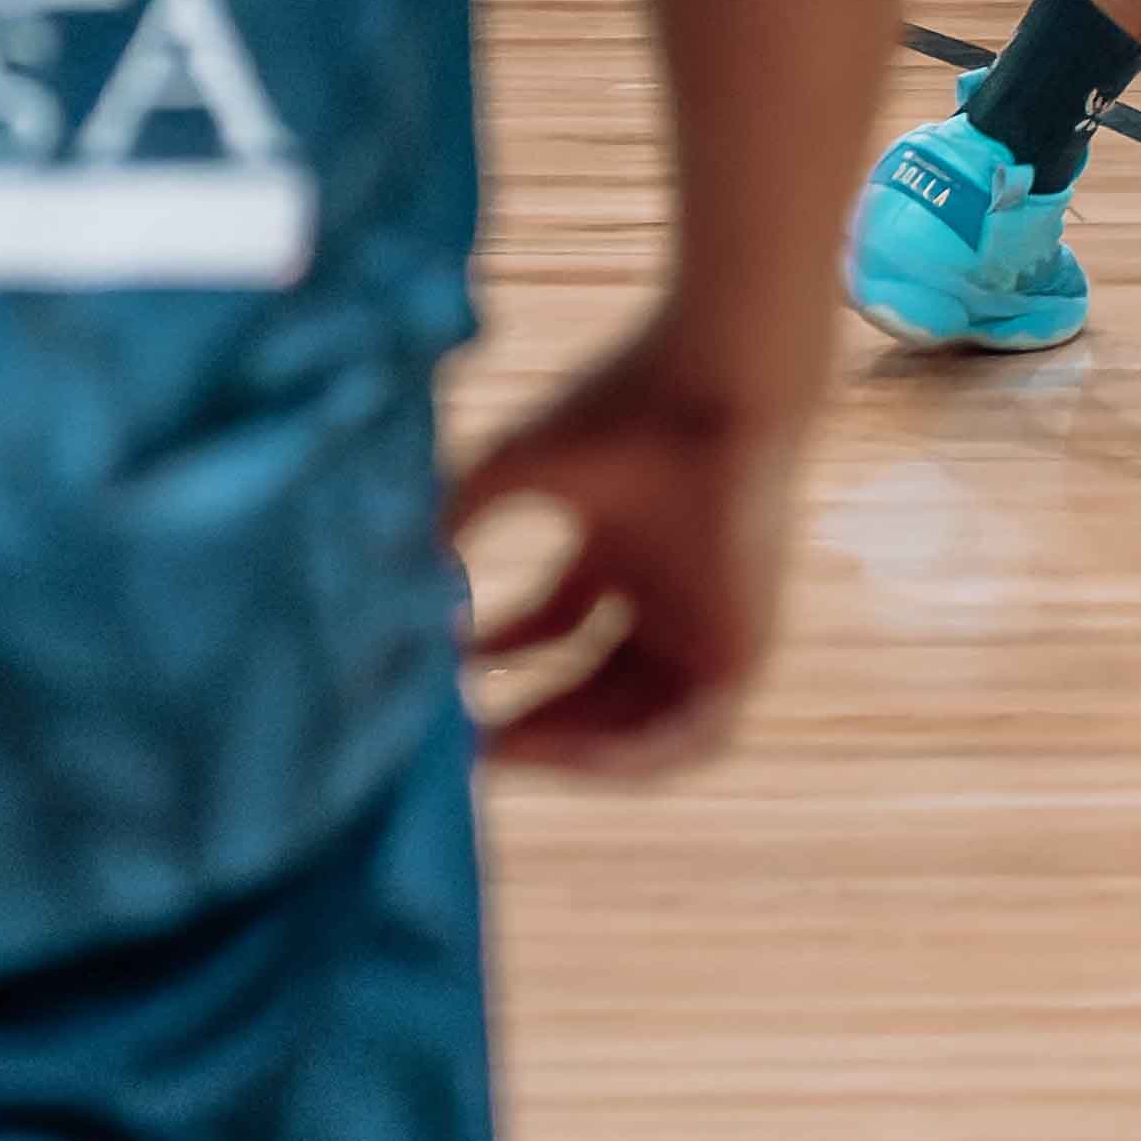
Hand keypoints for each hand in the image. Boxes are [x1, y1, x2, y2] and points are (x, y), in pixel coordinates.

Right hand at [447, 313, 806, 776]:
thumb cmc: (621, 407)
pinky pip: (698, 732)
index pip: (559, 625)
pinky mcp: (751, 645)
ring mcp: (711, 619)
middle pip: (593, 680)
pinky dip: (635, 756)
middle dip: (526, 717)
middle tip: (460, 744)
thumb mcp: (512, 469)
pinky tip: (568, 756)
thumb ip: (452, 517)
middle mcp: (670, 588)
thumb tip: (388, 571)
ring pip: (639, 714)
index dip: (498, 654)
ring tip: (497, 750)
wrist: (716, 384)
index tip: (440, 677)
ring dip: (569, 744)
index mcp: (628, 545)